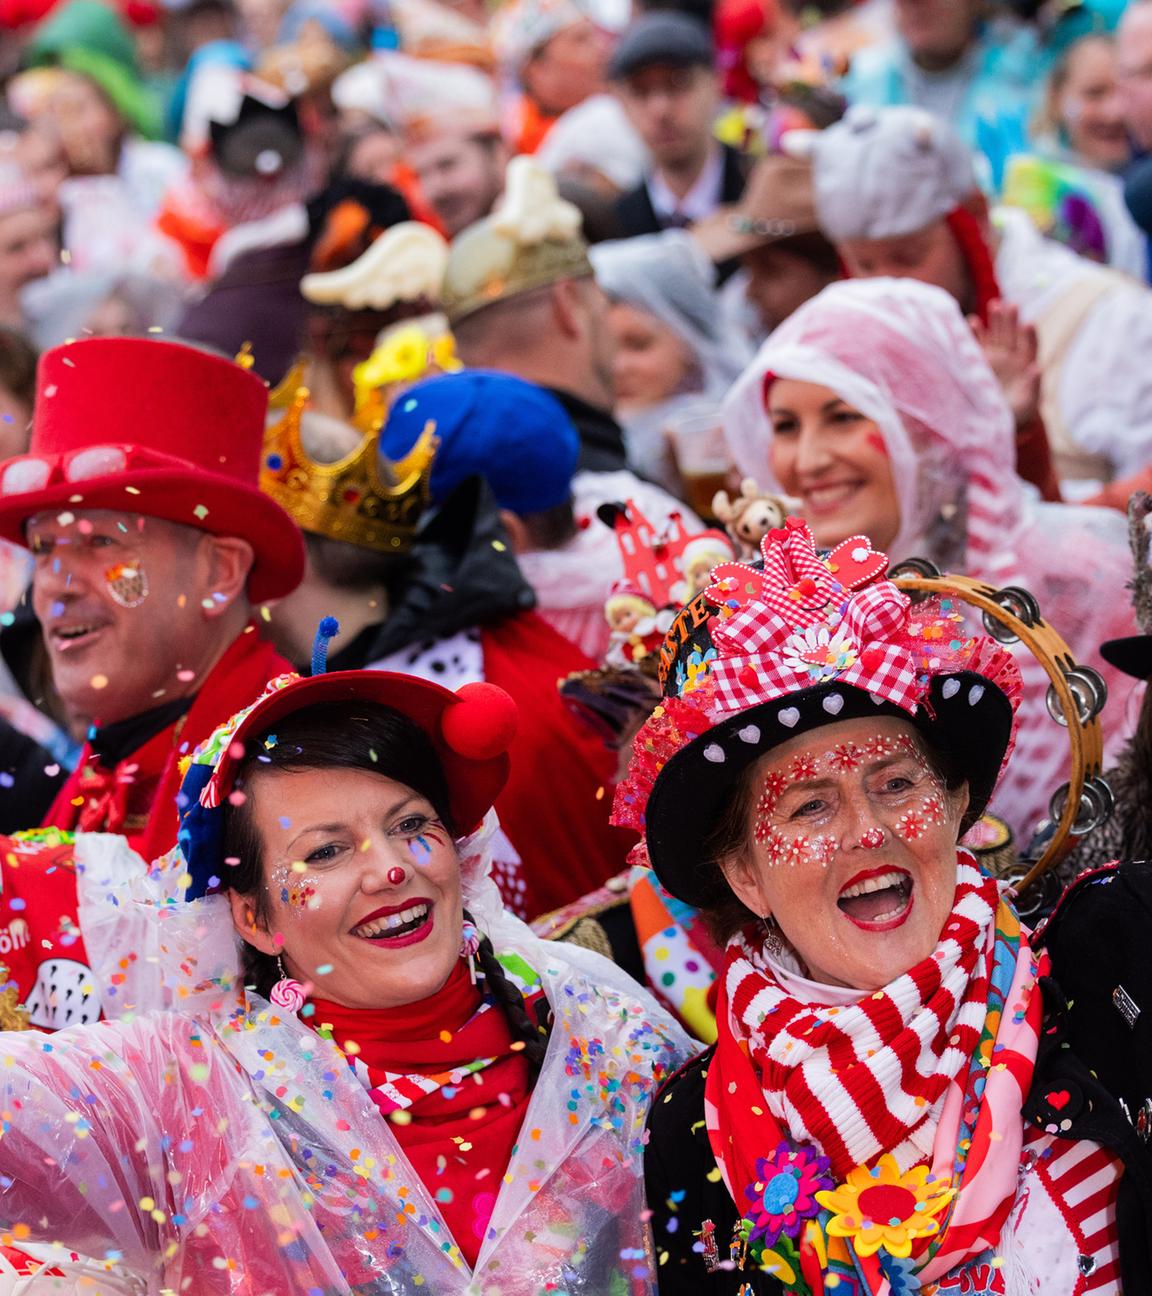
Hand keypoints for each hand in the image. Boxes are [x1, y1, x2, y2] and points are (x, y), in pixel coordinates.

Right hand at [969, 299, 1041, 428]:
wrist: (993, 424)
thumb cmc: (1015, 417)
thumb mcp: (1028, 404)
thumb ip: (1034, 386)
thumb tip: (1038, 367)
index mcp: (1026, 367)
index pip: (1030, 347)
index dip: (1030, 336)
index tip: (1027, 324)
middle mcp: (1011, 360)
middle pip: (1013, 336)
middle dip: (1012, 321)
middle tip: (1011, 306)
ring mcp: (994, 359)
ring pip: (996, 336)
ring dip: (996, 321)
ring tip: (996, 305)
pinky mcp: (979, 363)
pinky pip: (977, 345)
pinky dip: (975, 333)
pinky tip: (973, 321)